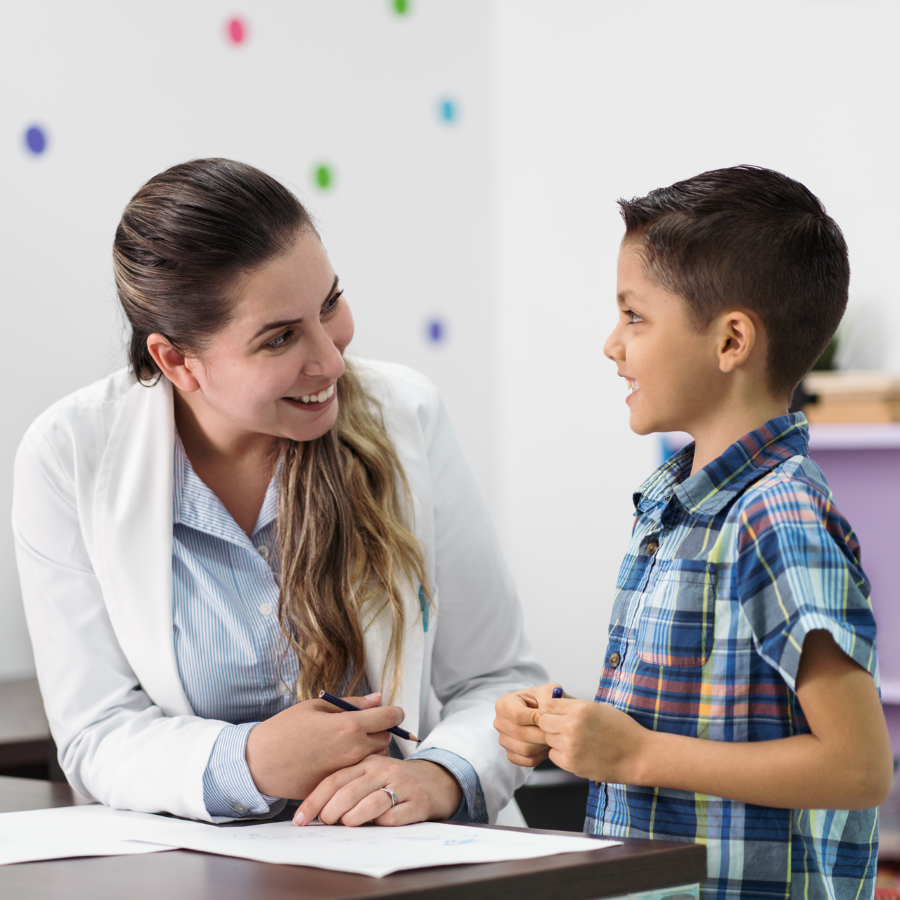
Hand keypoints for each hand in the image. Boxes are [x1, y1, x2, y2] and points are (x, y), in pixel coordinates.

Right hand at [245, 692, 403, 798]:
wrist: (260, 762)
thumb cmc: (286, 729)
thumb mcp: (317, 707)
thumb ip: (352, 704)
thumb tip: (378, 699)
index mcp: (349, 726)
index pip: (390, 718)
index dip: (394, 712)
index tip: (392, 712)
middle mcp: (353, 750)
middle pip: (386, 739)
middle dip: (381, 731)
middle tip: (365, 726)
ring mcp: (347, 771)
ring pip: (375, 759)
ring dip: (371, 750)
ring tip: (350, 743)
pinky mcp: (339, 786)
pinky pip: (357, 774)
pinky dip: (355, 766)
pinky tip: (338, 759)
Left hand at [294, 755, 463, 826]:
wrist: (436, 781)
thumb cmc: (394, 781)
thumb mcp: (371, 773)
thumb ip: (349, 784)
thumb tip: (316, 811)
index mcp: (368, 762)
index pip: (335, 779)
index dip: (314, 800)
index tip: (300, 819)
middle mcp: (384, 770)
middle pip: (349, 792)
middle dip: (331, 812)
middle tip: (325, 823)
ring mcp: (402, 785)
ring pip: (370, 804)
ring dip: (353, 818)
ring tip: (346, 824)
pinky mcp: (417, 802)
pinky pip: (393, 817)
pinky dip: (380, 824)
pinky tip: (375, 826)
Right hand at [493, 683, 563, 766]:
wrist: (547, 715)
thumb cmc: (547, 701)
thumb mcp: (549, 691)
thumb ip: (547, 698)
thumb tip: (543, 715)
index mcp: (504, 704)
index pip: (517, 716)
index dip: (536, 719)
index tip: (550, 718)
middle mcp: (499, 722)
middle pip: (522, 734)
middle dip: (542, 734)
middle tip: (556, 731)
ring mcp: (503, 740)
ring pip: (525, 749)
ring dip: (543, 746)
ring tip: (552, 737)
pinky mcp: (511, 754)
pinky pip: (527, 761)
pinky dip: (540, 756)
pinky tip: (546, 746)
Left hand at [538, 698, 646, 783]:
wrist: (638, 756)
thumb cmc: (622, 730)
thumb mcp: (600, 708)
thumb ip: (576, 706)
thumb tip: (556, 704)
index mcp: (580, 709)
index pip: (547, 705)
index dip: (550, 709)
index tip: (556, 713)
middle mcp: (571, 726)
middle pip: (543, 722)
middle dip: (550, 724)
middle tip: (562, 728)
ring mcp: (570, 747)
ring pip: (547, 739)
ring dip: (555, 739)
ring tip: (574, 740)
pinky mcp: (571, 764)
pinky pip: (554, 756)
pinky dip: (560, 754)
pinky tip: (576, 752)